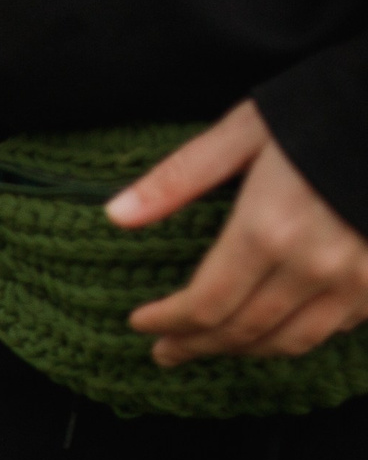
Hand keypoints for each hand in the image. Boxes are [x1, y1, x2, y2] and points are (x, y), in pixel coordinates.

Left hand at [109, 100, 367, 365]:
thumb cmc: (326, 107)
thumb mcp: (246, 130)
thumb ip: (179, 177)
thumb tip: (115, 215)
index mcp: (269, 230)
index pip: (204, 304)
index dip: (166, 322)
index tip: (139, 323)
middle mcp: (314, 265)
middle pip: (241, 330)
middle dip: (194, 345)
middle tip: (164, 352)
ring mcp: (358, 279)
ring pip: (289, 341)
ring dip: (242, 350)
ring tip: (209, 346)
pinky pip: (334, 328)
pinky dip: (294, 335)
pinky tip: (272, 329)